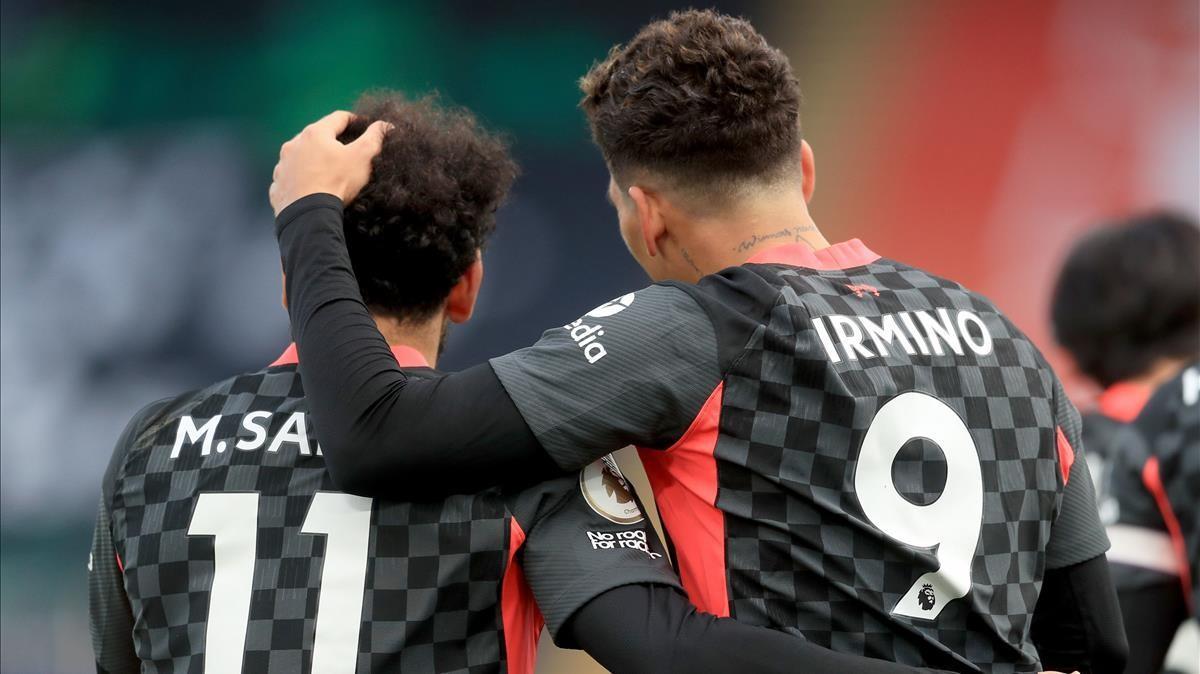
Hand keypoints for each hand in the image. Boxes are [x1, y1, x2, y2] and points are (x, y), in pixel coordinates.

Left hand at [269, 110, 390, 215]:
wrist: (308, 214)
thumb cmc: (337, 181)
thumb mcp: (362, 157)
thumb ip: (374, 137)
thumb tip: (385, 124)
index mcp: (315, 133)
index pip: (338, 118)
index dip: (354, 121)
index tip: (363, 127)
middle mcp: (294, 144)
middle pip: (317, 136)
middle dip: (331, 141)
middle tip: (346, 151)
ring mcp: (283, 164)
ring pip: (301, 155)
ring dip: (313, 159)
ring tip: (326, 171)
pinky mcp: (278, 183)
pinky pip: (291, 176)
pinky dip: (301, 178)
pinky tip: (309, 187)